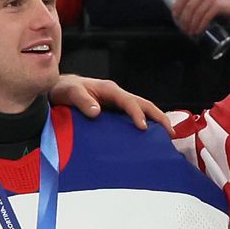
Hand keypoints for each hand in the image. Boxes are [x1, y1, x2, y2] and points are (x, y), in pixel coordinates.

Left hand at [50, 75, 169, 129]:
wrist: (59, 90)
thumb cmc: (64, 90)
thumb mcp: (70, 93)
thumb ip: (82, 101)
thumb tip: (97, 112)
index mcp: (109, 90)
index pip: (129, 101)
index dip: (137, 113)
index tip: (143, 127)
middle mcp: (117, 96)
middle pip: (143, 104)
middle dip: (158, 116)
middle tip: (170, 133)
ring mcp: (117, 104)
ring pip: (142, 109)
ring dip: (155, 121)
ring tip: (167, 137)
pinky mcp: (114, 112)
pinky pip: (132, 117)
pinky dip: (144, 124)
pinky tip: (148, 138)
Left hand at [169, 0, 229, 37]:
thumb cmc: (220, 8)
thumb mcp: (205, 5)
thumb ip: (195, 8)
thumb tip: (182, 22)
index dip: (176, 9)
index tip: (176, 20)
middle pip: (188, 7)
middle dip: (184, 21)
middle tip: (184, 30)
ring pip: (196, 13)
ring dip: (192, 24)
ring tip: (191, 33)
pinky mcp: (218, 5)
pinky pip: (206, 16)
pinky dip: (201, 25)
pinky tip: (199, 31)